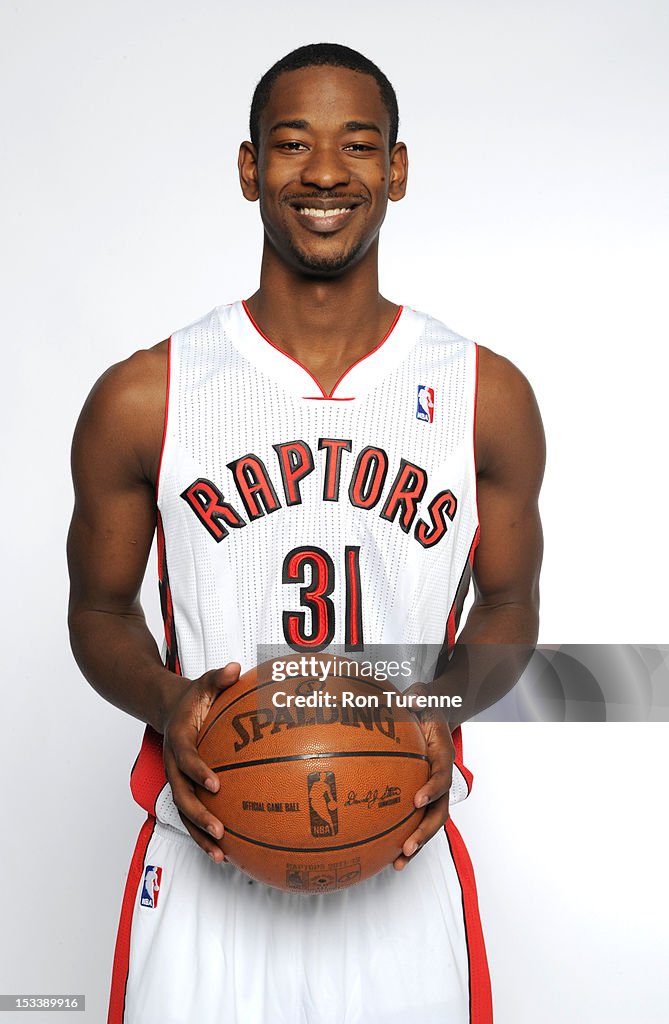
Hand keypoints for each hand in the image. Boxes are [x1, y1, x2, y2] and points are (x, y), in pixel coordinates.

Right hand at [162, 662, 240, 862]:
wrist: (168, 708)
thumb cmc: (194, 697)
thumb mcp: (205, 683)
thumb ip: (218, 677)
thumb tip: (234, 668)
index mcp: (179, 739)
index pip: (186, 758)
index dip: (198, 772)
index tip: (216, 784)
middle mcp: (173, 764)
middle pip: (181, 795)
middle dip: (199, 815)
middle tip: (220, 829)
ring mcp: (176, 779)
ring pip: (184, 812)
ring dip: (199, 834)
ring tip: (221, 854)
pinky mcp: (184, 788)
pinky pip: (192, 815)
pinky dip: (204, 834)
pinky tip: (225, 851)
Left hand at [393, 683, 454, 869]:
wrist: (435, 713)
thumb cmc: (423, 705)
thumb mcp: (421, 695)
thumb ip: (415, 696)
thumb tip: (405, 697)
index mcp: (443, 754)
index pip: (442, 775)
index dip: (432, 789)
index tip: (417, 800)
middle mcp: (442, 776)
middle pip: (440, 810)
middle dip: (425, 831)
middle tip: (407, 846)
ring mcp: (434, 790)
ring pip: (431, 822)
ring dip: (418, 843)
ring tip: (398, 863)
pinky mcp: (423, 797)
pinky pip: (417, 820)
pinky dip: (406, 838)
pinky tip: (386, 856)